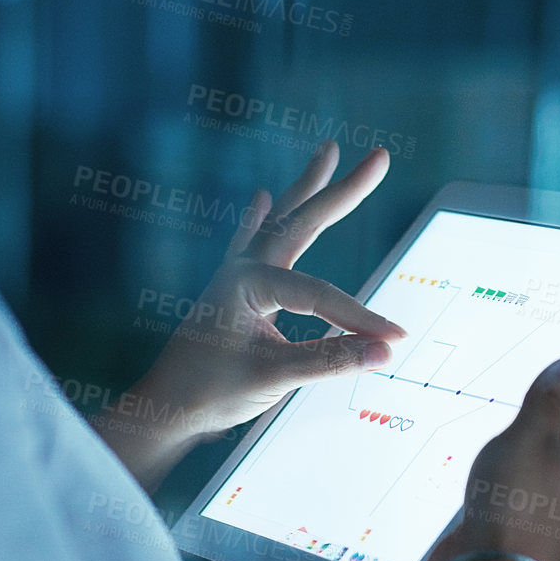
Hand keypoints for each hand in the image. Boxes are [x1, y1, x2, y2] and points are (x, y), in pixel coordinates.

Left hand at [97, 141, 406, 488]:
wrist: (163, 409)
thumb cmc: (209, 393)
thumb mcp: (275, 377)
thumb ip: (331, 361)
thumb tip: (385, 351)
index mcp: (247, 283)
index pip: (319, 296)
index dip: (360, 317)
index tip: (396, 340)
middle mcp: (241, 270)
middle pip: (301, 220)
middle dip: (342, 190)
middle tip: (379, 157)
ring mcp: (234, 278)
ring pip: (279, 223)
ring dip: (305, 189)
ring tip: (327, 151)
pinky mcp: (231, 294)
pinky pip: (249, 244)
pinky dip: (258, 220)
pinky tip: (260, 200)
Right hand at [420, 356, 559, 560]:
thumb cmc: (515, 504)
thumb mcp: (530, 441)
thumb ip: (548, 403)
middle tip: (541, 352)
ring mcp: (538, 495)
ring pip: (537, 445)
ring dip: (529, 418)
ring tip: (509, 388)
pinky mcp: (508, 511)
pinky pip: (510, 468)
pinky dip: (504, 446)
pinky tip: (484, 440)